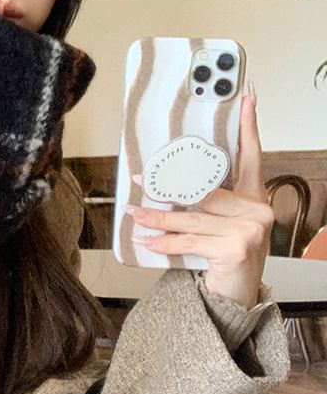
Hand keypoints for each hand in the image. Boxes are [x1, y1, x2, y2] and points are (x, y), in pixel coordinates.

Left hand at [130, 84, 273, 308]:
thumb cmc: (225, 254)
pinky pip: (190, 241)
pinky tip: (147, 240)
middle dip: (169, 185)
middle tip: (141, 177)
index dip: (248, 127)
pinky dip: (165, 241)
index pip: (251, 156)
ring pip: (192, 217)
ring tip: (135, 212)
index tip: (246, 99)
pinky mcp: (237, 249)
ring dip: (157, 216)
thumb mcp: (219, 224)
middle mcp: (257, 210)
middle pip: (205, 190)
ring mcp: (250, 230)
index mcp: (253, 197)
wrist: (235, 294)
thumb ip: (205, 204)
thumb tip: (168, 185)